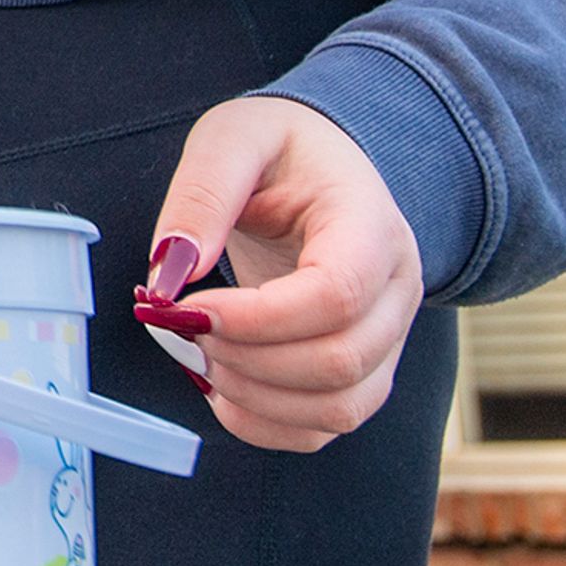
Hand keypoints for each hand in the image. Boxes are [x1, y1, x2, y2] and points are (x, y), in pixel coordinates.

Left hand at [141, 96, 423, 449]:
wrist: (322, 168)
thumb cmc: (280, 150)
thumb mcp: (233, 137)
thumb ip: (201, 194)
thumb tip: (169, 274)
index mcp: (372, 226)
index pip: (336, 296)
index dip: (255, 319)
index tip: (185, 307)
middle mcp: (397, 291)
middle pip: (340, 362)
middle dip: (243, 358)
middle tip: (175, 328)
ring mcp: (387, 339)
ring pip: (339, 407)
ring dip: (252, 396)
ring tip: (192, 351)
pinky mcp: (362, 372)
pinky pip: (324, 427)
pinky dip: (264, 423)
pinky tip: (218, 384)